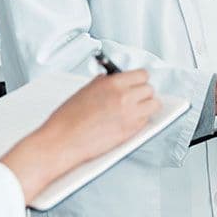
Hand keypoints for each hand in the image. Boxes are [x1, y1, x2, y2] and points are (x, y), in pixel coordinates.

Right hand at [2, 69, 158, 204]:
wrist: (61, 141)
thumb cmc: (67, 119)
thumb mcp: (85, 91)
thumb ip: (103, 84)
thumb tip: (112, 81)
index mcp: (112, 84)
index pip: (142, 74)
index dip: (139, 79)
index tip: (137, 82)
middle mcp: (124, 97)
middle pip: (150, 89)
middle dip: (143, 93)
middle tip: (136, 97)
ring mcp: (129, 115)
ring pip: (154, 105)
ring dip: (147, 106)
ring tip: (137, 109)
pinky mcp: (130, 131)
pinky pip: (146, 121)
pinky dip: (141, 120)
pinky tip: (129, 121)